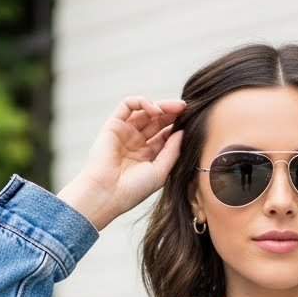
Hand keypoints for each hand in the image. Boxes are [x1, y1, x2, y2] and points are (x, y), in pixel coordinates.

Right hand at [57, 95, 185, 228]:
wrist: (107, 194)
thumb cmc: (133, 190)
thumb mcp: (160, 172)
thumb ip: (172, 151)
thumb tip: (183, 131)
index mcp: (148, 156)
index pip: (165, 135)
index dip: (177, 127)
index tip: (191, 122)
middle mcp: (136, 143)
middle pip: (157, 121)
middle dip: (172, 113)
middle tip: (186, 108)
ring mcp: (125, 133)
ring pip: (144, 111)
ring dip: (161, 106)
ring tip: (174, 108)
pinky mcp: (113, 125)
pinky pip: (127, 105)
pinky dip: (141, 102)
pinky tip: (154, 110)